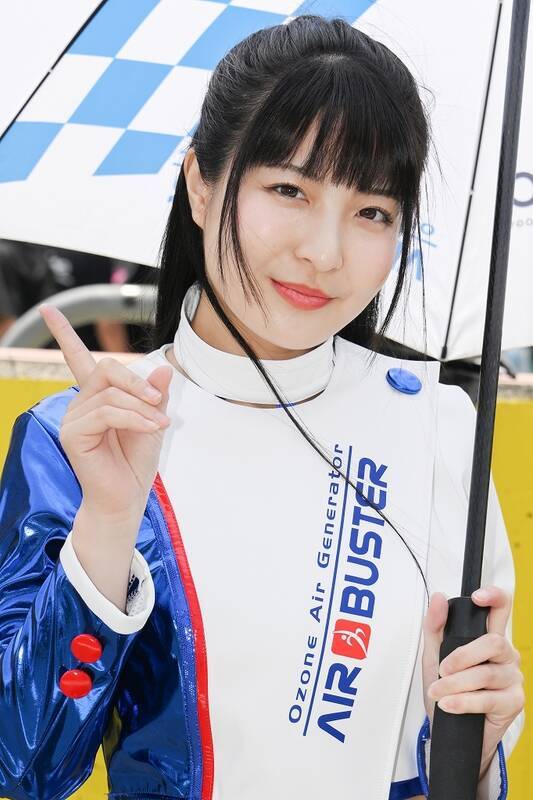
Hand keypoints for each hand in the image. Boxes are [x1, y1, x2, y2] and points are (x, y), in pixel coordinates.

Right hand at [39, 303, 173, 522]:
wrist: (127, 498)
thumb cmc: (135, 462)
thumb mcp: (152, 421)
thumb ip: (155, 395)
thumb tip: (162, 368)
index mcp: (96, 397)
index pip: (76, 358)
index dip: (63, 333)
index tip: (48, 309)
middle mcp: (80, 403)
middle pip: (107, 369)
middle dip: (138, 382)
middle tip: (160, 403)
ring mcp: (73, 418)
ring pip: (110, 392)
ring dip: (142, 405)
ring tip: (160, 424)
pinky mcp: (73, 433)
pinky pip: (107, 411)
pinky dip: (134, 417)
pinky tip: (150, 427)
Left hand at [422, 587, 523, 778]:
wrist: (451, 729)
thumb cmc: (447, 689)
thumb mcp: (434, 655)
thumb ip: (435, 626)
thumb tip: (439, 599)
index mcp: (489, 638)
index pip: (501, 609)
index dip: (494, 597)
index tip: (477, 598)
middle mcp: (505, 655)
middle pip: (493, 642)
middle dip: (462, 655)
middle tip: (443, 669)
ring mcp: (512, 678)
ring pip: (485, 673)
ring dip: (455, 684)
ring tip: (439, 691)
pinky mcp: (513, 702)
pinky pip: (487, 699)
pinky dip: (462, 701)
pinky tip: (449, 704)